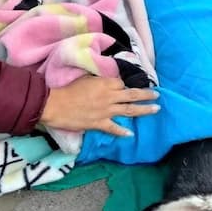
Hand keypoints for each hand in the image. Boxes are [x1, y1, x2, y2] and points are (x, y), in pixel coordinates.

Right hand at [39, 75, 159, 136]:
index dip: (127, 84)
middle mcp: (109, 96)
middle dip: (146, 94)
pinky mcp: (99, 123)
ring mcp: (106, 111)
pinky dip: (122, 131)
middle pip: (132, 94)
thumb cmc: (66, 88)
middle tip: (157, 95)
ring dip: (144, 109)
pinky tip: (130, 133)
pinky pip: (114, 128)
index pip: (122, 83)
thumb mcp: (85, 77)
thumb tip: (107, 81)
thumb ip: (99, 80)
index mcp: (105, 83)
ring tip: (155, 109)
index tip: (133, 85)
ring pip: (129, 110)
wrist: (54, 104)